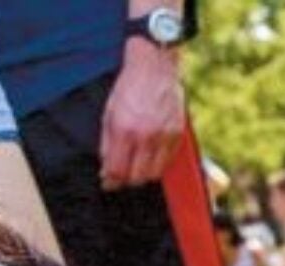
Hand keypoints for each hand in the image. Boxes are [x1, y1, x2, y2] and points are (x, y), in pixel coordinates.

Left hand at [98, 38, 183, 190]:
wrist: (154, 65)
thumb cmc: (129, 87)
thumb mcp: (109, 114)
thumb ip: (107, 145)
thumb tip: (107, 170)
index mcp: (124, 129)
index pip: (118, 170)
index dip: (111, 181)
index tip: (108, 182)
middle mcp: (146, 135)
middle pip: (137, 177)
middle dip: (126, 181)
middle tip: (121, 177)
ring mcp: (164, 135)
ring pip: (154, 174)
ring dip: (143, 175)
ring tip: (136, 168)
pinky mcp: (177, 132)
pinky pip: (168, 161)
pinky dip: (158, 164)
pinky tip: (150, 157)